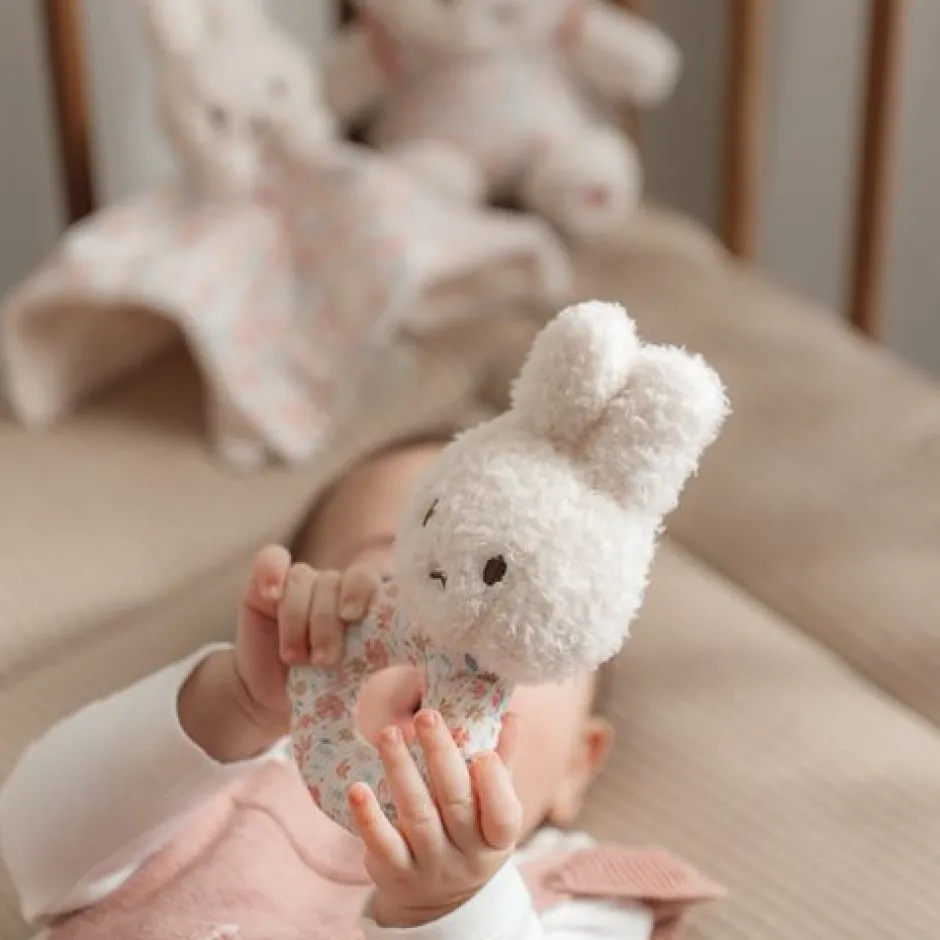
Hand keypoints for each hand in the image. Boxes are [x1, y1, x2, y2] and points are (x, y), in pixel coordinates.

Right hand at [233, 545, 381, 734]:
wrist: (273, 701)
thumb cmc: (326, 694)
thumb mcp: (359, 693)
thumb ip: (390, 690)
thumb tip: (420, 706)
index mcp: (367, 608)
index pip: (375, 582)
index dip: (366, 592)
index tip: (354, 616)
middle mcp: (338, 589)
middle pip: (340, 580)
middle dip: (330, 619)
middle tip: (325, 659)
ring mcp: (303, 584)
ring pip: (305, 579)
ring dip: (298, 618)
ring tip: (296, 658)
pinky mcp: (265, 587)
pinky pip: (270, 560)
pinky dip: (271, 572)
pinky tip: (272, 594)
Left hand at [350, 710, 521, 928]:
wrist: (438, 904)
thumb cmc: (470, 838)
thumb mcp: (493, 811)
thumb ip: (502, 764)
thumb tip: (511, 716)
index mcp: (496, 839)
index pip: (503, 816)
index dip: (495, 785)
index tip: (483, 752)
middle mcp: (466, 856)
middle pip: (455, 803)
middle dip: (440, 756)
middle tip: (427, 715)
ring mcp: (429, 866)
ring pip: (417, 816)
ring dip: (401, 770)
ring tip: (390, 733)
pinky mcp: (394, 873)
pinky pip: (382, 844)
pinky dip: (368, 816)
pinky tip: (357, 788)